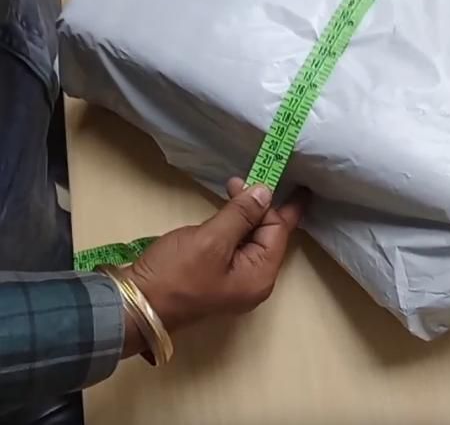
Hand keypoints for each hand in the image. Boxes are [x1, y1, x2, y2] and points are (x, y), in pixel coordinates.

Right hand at [121, 179, 307, 354]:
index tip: (250, 179)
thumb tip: (266, 193)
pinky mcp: (219, 278)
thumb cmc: (176, 274)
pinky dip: (232, 228)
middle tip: (237, 182)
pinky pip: (236, 248)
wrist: (136, 305)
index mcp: (260, 276)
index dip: (267, 204)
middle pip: (268, 236)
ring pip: (251, 240)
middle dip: (258, 207)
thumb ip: (241, 215)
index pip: (277, 231)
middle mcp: (255, 281)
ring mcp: (236, 282)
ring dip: (244, 215)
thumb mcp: (211, 239)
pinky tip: (225, 213)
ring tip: (232, 189)